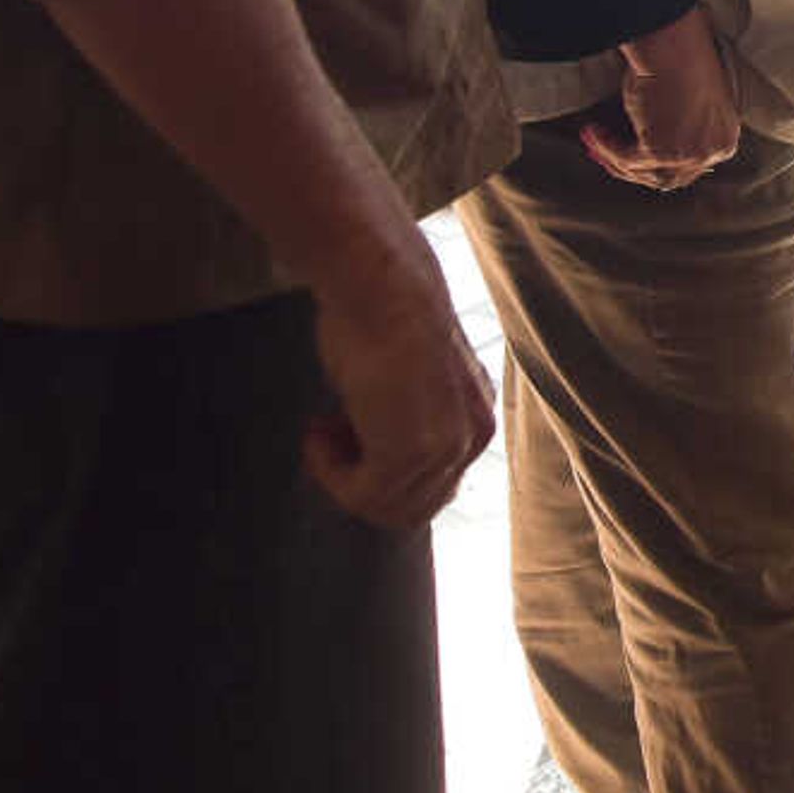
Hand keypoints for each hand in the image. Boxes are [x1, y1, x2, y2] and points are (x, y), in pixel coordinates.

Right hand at [300, 237, 495, 527]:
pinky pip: (362, 495)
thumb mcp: (404, 377)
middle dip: (361, 483)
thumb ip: (403, 417)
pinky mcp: (411, 452)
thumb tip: (368, 449)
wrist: (382, 285)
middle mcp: (473, 436)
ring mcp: (446, 447)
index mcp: (476, 417)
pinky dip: (329, 473)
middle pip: (413, 507)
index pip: (432, 485)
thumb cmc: (381, 315)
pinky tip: (317, 431)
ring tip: (320, 429)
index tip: (343, 436)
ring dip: (341, 476)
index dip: (379, 471)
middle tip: (326, 438)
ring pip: (386, 506)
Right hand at [580, 3, 740, 189]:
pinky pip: (626, 158)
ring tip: (596, 140)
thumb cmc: (682, 58)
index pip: (691, 167)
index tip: (632, 153)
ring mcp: (690, 155)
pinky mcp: (662, 153)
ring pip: (646, 173)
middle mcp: (712, 151)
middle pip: (669, 177)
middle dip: (633, 168)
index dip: (657, 164)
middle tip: (607, 154)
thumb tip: (644, 140)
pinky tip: (593, 132)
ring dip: (616, 158)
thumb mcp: (687, 99)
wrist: (675, 44)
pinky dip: (606, 147)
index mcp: (724, 137)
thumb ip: (677, 125)